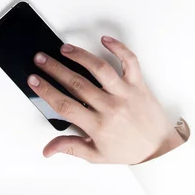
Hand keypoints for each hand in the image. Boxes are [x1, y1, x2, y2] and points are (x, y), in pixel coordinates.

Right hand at [27, 36, 182, 164]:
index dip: (46, 91)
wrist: (160, 149)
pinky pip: (130, 62)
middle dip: (55, 69)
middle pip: (77, 83)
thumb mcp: (96, 155)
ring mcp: (125, 93)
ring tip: (64, 49)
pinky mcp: (138, 84)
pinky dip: (119, 48)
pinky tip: (105, 39)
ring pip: (100, 69)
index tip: (34, 80)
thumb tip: (48, 149)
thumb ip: (70, 148)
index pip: (65, 105)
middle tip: (41, 59)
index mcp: (98, 126)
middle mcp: (111, 107)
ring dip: (80, 56)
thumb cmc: (128, 149)